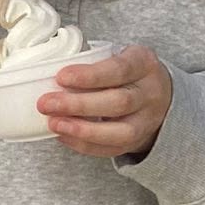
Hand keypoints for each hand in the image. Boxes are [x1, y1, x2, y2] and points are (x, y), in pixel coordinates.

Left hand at [38, 44, 172, 157]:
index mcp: (144, 64)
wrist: (158, 94)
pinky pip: (113, 149)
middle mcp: (150, 93)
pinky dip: (85, 145)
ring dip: (83, 130)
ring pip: (120, 132)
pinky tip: (64, 136)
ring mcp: (147, 120)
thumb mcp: (117, 55)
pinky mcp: (138, 141)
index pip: (119, 69)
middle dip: (79, 105)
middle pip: (119, 103)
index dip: (89, 76)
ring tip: (54, 124)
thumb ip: (91, 62)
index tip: (61, 77)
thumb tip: (48, 73)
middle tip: (46, 104)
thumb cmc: (126, 72)